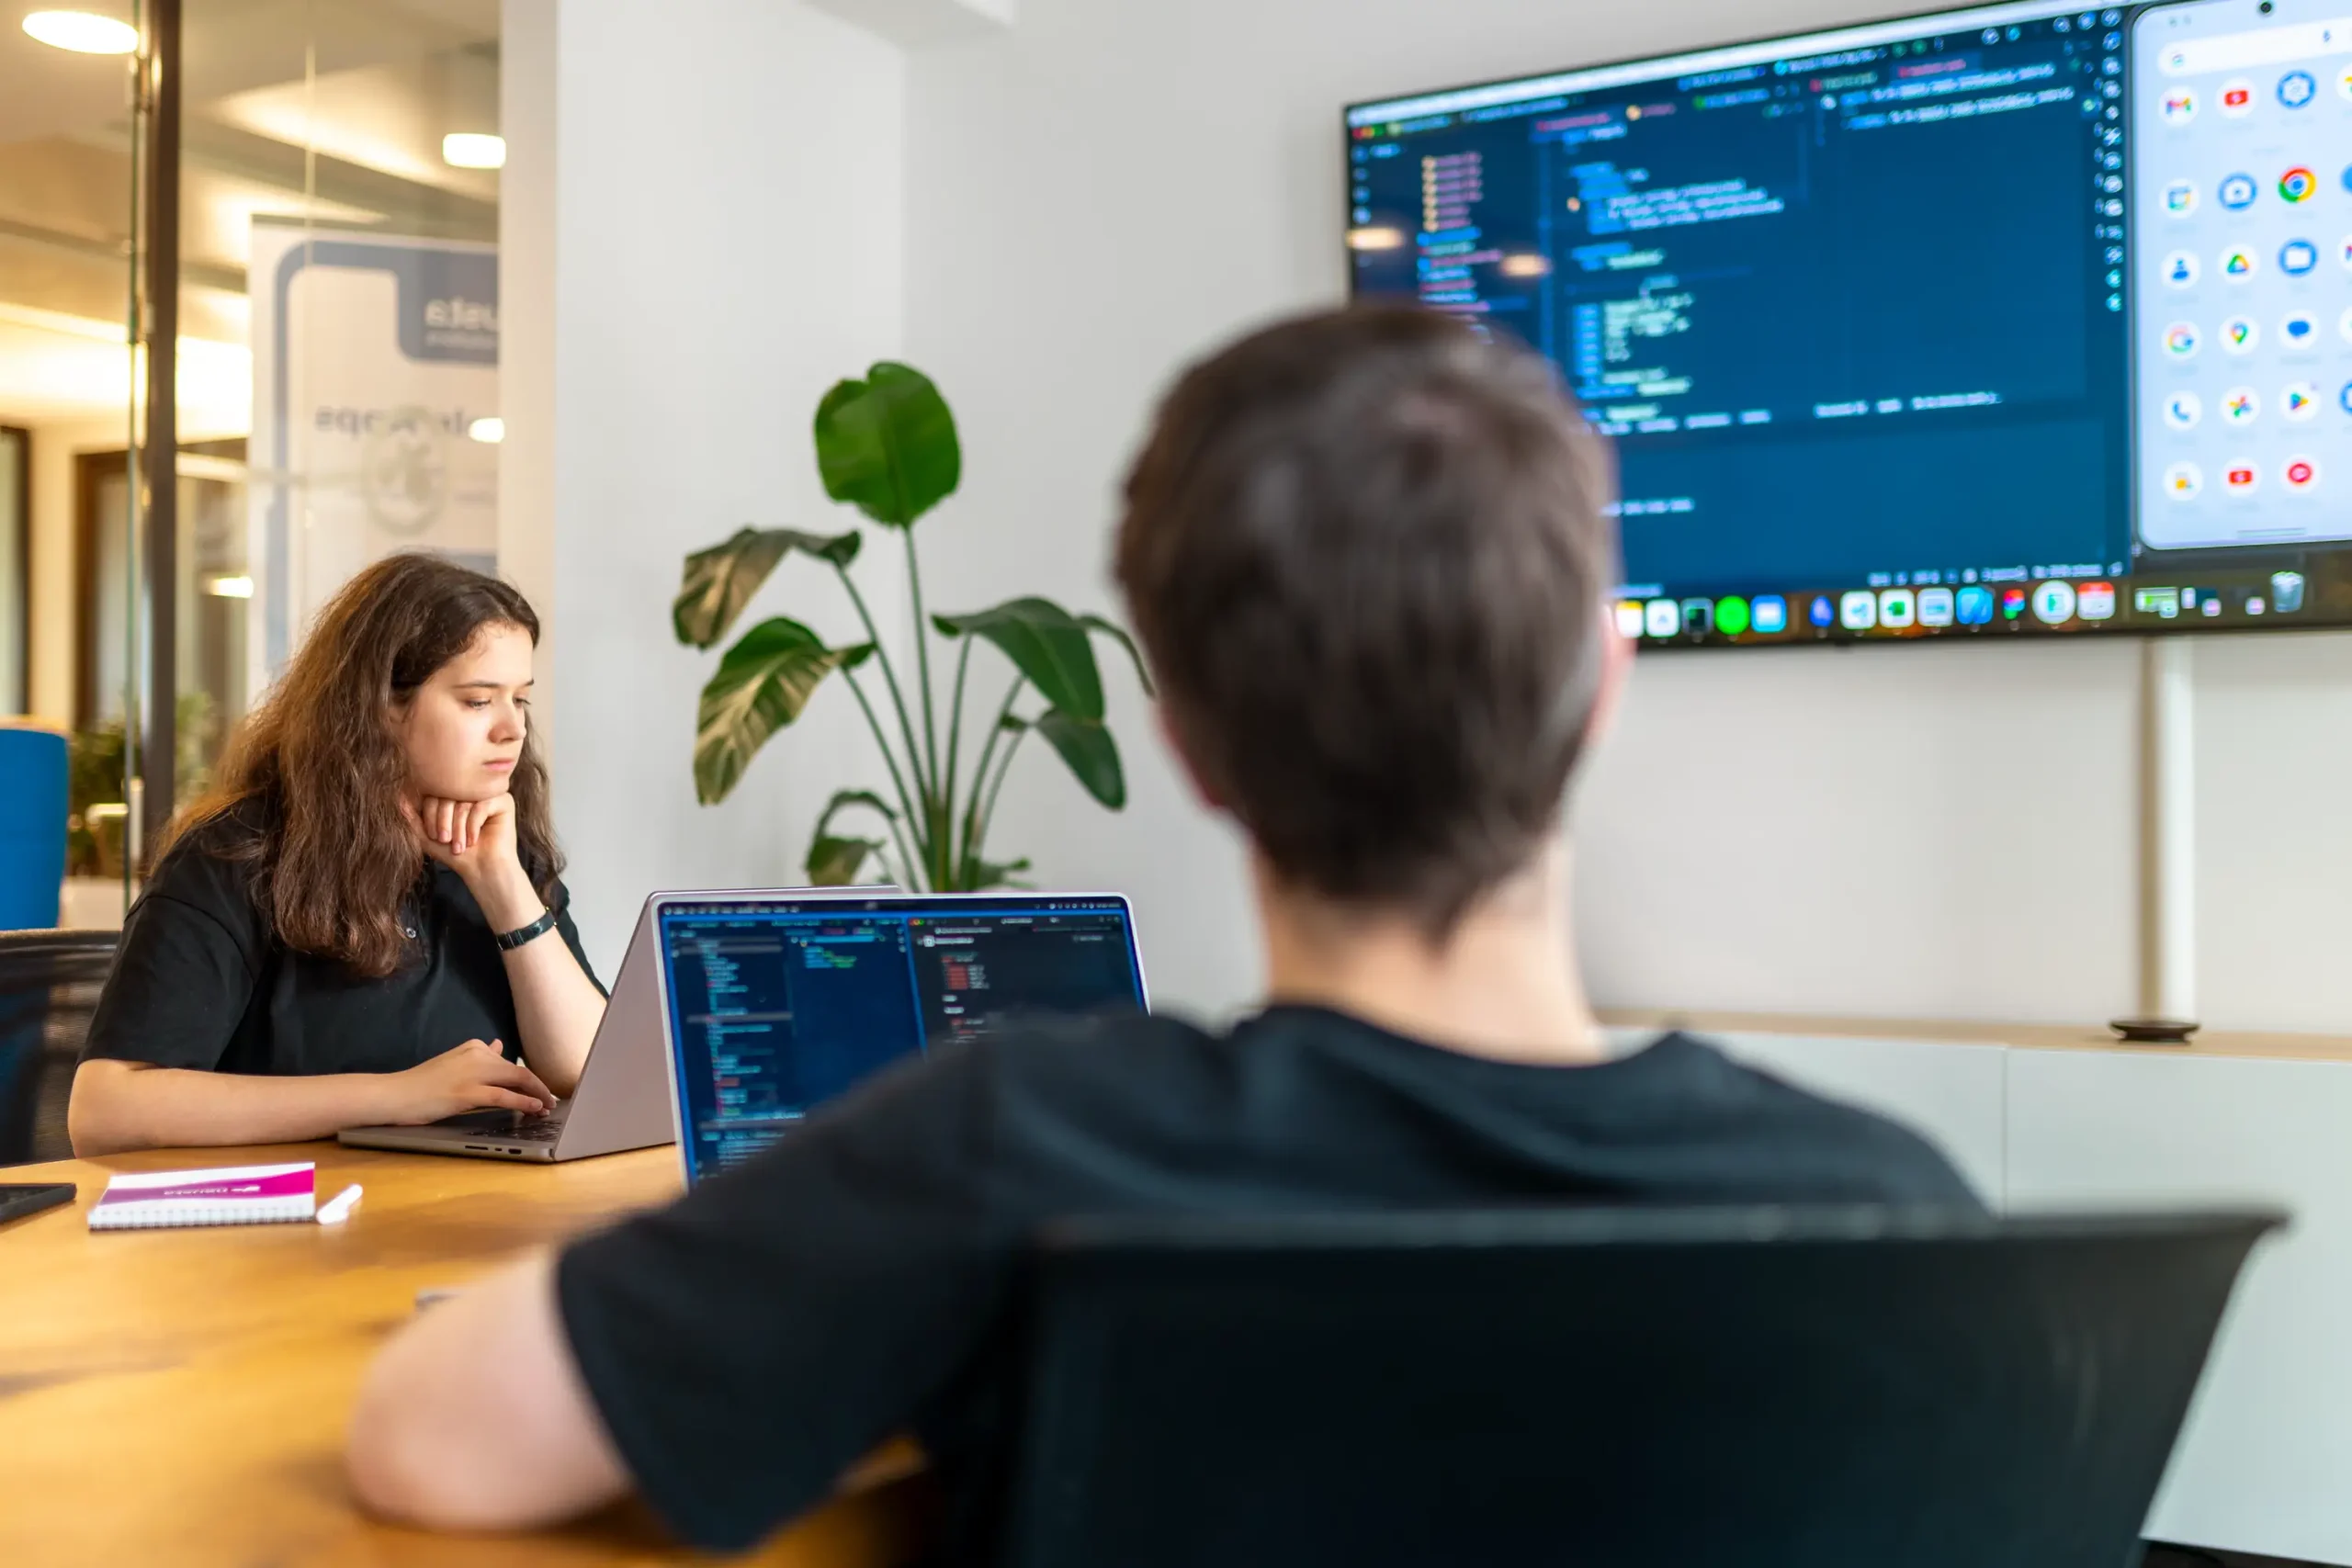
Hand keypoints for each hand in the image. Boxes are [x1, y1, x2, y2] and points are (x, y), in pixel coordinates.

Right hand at [378, 1040, 556, 1124]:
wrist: (394, 1094)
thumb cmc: (422, 1084)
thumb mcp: (454, 1064)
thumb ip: (479, 1057)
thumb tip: (500, 1047)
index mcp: (474, 1047)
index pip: (510, 1063)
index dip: (530, 1079)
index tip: (541, 1091)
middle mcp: (476, 1055)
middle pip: (519, 1070)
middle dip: (539, 1088)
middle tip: (551, 1102)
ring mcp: (471, 1073)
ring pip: (517, 1080)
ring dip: (537, 1095)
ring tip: (547, 1108)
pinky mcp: (465, 1092)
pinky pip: (503, 1096)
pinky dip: (522, 1102)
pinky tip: (534, 1108)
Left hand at [407, 791, 520, 881]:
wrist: (482, 870)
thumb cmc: (456, 854)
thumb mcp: (427, 836)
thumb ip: (412, 817)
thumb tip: (397, 796)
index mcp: (452, 795)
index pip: (434, 793)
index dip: (430, 814)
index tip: (434, 836)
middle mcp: (470, 791)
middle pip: (448, 794)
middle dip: (443, 821)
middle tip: (445, 840)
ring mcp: (487, 795)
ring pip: (464, 801)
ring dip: (458, 827)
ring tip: (460, 845)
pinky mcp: (504, 801)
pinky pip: (482, 804)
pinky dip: (474, 824)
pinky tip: (474, 840)